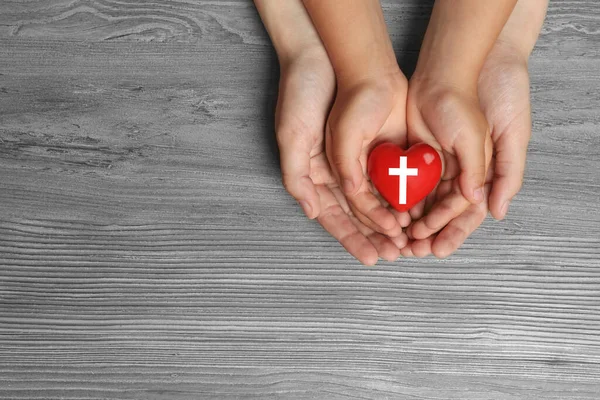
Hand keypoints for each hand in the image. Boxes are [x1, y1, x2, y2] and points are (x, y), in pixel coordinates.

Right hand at [276, 48, 405, 264]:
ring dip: (393, 221)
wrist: (330, 56)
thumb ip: (298, 176)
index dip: (352, 238)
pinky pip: (393, 175)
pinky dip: (404, 194)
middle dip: (376, 237)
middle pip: (359, 215)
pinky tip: (417, 210)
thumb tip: (310, 211)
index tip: (371, 257)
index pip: (335, 216)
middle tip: (396, 254)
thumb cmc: (302, 94)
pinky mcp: (380, 145)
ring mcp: (360, 160)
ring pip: (379, 199)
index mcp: (315, 175)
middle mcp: (337, 172)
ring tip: (410, 239)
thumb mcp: (292, 135)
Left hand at [401, 40, 531, 257]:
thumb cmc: (467, 104)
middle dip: (431, 234)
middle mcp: (459, 174)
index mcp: (480, 173)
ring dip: (414, 223)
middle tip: (414, 252)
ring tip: (400, 242)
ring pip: (424, 203)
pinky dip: (401, 202)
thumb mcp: (482, 139)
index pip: (466, 212)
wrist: (440, 74)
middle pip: (444, 214)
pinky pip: (408, 185)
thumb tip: (489, 207)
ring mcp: (436, 167)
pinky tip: (390, 217)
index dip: (452, 232)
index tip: (437, 248)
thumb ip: (486, 172)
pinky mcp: (416, 158)